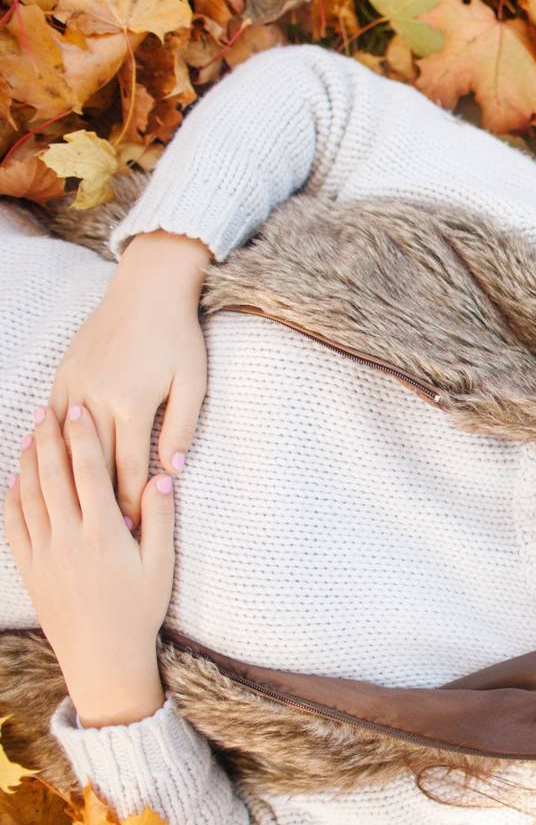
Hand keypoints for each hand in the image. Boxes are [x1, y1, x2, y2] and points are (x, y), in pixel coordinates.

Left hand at [4, 405, 174, 726]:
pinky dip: (12, 498)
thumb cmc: (139, 610)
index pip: (89, 473)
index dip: (82, 438)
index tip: (78, 411)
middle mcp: (68, 537)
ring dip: (28, 463)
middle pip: (53, 476)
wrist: (103, 656)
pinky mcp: (30, 569)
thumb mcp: (161, 565)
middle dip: (49, 440)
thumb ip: (159, 519)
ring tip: (30, 436)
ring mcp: (44, 553)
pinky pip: (14, 526)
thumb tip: (160, 479)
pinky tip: (14, 481)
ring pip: (29, 496)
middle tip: (48, 410)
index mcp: (103, 532)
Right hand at [49, 231, 209, 527]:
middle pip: (97, 461)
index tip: (133, 529)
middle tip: (108, 533)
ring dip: (74, 477)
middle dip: (102, 499)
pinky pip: (54, 417)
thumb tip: (174, 471)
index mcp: (133, 403)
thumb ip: (181, 428)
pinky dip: (55, 445)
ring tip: (78, 508)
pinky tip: (55, 467)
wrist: (146, 292)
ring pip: (70, 444)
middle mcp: (97, 397)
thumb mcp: (192, 383)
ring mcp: (75, 384)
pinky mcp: (64, 373)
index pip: (131, 466)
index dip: (132, 501)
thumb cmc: (178, 338)